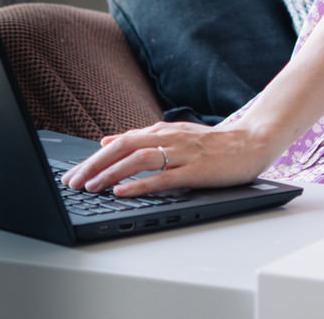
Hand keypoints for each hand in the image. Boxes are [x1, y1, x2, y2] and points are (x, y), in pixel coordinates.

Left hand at [58, 120, 275, 197]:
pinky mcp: (196, 170)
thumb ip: (141, 139)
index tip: (72, 175)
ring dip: (111, 173)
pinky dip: (140, 184)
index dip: (93, 158)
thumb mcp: (173, 135)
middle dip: (94, 165)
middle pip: (123, 147)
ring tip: (90, 186)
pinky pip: (163, 177)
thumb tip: (106, 141)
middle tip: (72, 182)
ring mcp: (183, 153)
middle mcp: (169, 138)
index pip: (119, 142)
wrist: (252, 143)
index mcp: (161, 131)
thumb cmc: (214, 144)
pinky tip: (122, 192)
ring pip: (139, 159)